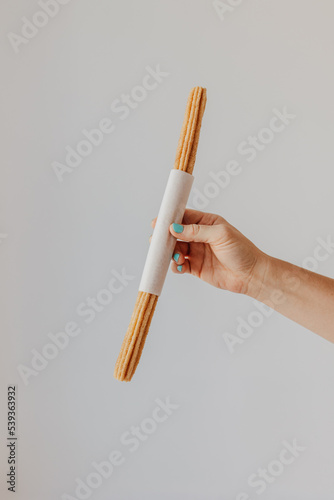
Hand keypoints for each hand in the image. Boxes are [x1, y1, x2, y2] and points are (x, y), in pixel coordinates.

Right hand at [151, 209, 268, 295]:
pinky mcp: (196, 268)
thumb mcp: (220, 235)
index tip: (158, 223)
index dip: (170, 219)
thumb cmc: (242, 251)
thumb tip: (175, 228)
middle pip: (176, 234)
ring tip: (175, 257)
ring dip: (170, 253)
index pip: (184, 217)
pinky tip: (179, 266)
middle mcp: (200, 236)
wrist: (251, 275)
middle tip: (156, 241)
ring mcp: (197, 252)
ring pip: (175, 250)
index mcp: (207, 223)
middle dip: (165, 237)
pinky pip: (180, 265)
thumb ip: (196, 231)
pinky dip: (176, 266)